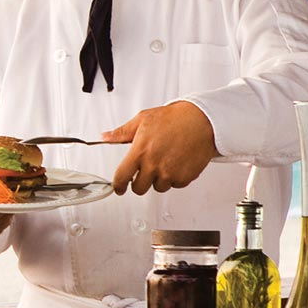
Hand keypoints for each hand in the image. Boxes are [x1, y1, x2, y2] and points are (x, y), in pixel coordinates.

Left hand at [102, 101, 218, 195]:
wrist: (202, 121)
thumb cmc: (174, 118)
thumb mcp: (143, 119)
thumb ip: (122, 132)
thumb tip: (106, 137)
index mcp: (140, 151)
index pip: (122, 177)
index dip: (118, 186)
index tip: (119, 188)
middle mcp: (154, 165)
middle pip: (139, 188)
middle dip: (139, 182)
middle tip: (145, 172)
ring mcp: (170, 173)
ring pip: (158, 187)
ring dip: (159, 179)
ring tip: (165, 161)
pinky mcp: (184, 177)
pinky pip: (175, 185)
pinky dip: (175, 178)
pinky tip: (177, 162)